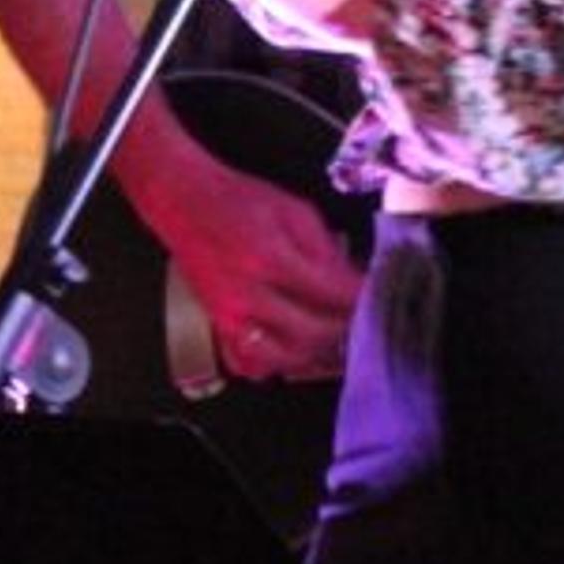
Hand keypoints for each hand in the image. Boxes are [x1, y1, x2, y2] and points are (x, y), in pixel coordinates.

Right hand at [130, 139, 361, 381]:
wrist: (183, 200)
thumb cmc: (234, 200)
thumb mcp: (295, 211)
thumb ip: (328, 250)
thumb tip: (355, 281)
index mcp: (269, 259)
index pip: (331, 295)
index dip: (363, 301)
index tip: (381, 301)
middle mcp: (247, 294)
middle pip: (313, 334)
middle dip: (347, 332)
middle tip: (367, 324)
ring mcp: (230, 315)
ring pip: (284, 358)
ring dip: (317, 355)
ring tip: (339, 341)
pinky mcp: (219, 325)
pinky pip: (251, 363)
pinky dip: (277, 364)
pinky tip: (296, 351)